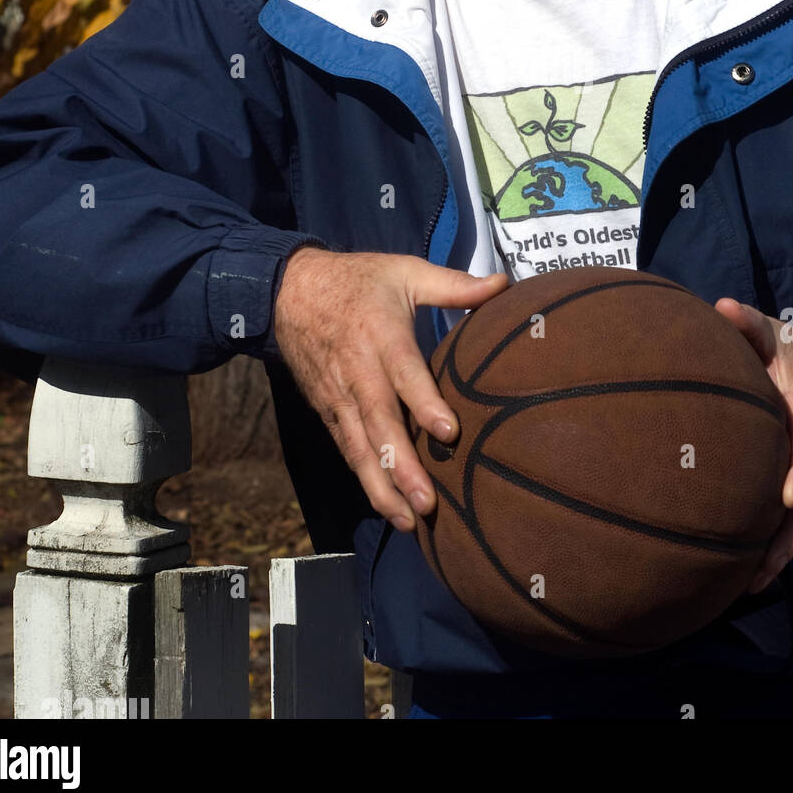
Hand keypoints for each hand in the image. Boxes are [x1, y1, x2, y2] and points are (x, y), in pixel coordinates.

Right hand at [273, 247, 508, 532]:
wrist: (288, 290)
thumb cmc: (357, 280)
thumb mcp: (405, 271)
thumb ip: (454, 284)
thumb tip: (505, 285)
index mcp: (381, 336)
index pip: (404, 375)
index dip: (424, 404)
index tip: (450, 433)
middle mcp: (358, 373)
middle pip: (379, 424)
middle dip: (402, 467)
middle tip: (427, 503)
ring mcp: (339, 396)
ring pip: (359, 448)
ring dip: (382, 486)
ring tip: (409, 521)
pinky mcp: (328, 411)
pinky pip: (348, 449)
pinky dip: (365, 479)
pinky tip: (387, 506)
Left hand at [713, 298, 792, 593]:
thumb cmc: (789, 347)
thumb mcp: (773, 331)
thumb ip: (749, 323)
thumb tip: (722, 307)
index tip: (791, 497)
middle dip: (791, 533)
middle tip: (763, 565)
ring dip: (783, 550)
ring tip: (752, 584)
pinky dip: (778, 544)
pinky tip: (750, 573)